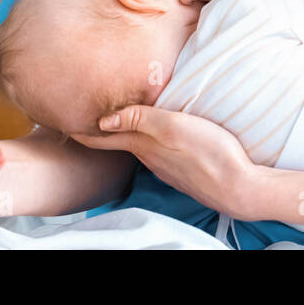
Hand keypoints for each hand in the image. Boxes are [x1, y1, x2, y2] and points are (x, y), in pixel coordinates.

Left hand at [70, 105, 262, 219]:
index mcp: (144, 146)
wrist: (241, 188)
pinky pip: (156, 155)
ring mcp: (167, 168)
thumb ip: (140, 119)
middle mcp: (151, 159)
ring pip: (137, 149)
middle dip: (99, 131)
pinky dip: (146, 144)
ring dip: (123, 137)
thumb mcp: (174, 126)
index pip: (103, 138)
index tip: (62, 119)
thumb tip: (101, 120)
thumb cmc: (210, 153)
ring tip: (114, 122)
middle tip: (83, 116)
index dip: (82, 129)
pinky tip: (153, 138)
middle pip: (117, 144)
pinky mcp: (183, 171)